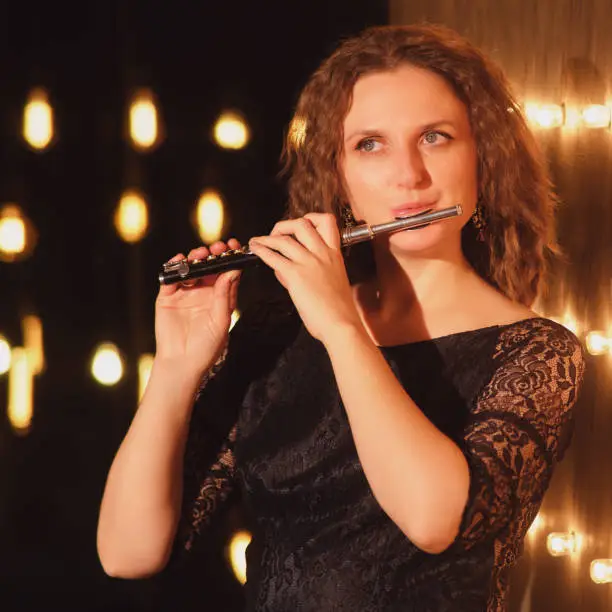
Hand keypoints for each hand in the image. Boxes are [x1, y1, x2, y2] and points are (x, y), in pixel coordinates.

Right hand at [154, 239, 240, 373]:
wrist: (182, 363)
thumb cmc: (206, 347)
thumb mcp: (220, 320)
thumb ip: (224, 296)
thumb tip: (232, 271)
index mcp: (220, 297)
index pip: (227, 272)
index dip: (231, 257)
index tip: (235, 246)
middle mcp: (203, 291)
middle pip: (209, 266)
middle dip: (214, 254)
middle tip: (218, 247)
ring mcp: (185, 292)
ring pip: (191, 268)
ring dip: (196, 257)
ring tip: (201, 253)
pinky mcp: (168, 296)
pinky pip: (171, 277)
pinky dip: (175, 267)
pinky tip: (180, 260)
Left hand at [248, 213, 361, 342]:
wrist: (341, 324)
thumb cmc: (338, 310)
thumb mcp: (331, 283)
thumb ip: (310, 272)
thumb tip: (286, 269)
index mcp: (334, 254)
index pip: (327, 222)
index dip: (312, 218)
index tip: (301, 224)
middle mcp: (322, 254)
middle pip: (302, 224)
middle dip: (284, 226)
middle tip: (276, 234)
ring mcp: (309, 263)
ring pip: (284, 239)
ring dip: (266, 238)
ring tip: (257, 242)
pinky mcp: (296, 275)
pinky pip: (274, 257)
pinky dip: (261, 251)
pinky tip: (255, 250)